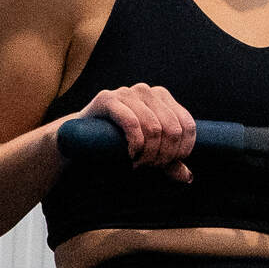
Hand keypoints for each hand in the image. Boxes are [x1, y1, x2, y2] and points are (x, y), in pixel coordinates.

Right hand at [72, 82, 196, 181]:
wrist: (81, 137)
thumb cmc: (119, 143)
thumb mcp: (149, 152)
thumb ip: (169, 162)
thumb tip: (188, 177)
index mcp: (163, 97)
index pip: (187, 125)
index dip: (182, 150)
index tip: (168, 164)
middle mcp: (147, 90)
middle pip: (172, 129)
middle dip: (164, 155)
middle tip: (150, 167)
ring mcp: (127, 92)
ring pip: (154, 128)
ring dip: (149, 154)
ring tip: (139, 164)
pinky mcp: (108, 98)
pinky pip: (132, 123)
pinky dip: (135, 144)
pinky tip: (130, 155)